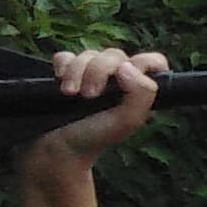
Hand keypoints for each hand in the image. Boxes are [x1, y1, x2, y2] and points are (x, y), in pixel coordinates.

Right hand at [20, 46, 166, 166]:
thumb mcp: (126, 122)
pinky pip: (65, 56)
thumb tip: (127, 66)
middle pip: (114, 55)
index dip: (142, 63)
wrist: (54, 152)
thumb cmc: (93, 140)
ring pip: (89, 54)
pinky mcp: (64, 76)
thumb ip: (141, 94)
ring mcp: (89, 77)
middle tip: (88, 96)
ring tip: (69, 93)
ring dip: (77, 71)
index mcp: (136, 89)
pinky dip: (62, 65)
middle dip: (98, 71)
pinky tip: (59, 81)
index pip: (152, 62)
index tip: (122, 79)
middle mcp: (116, 80)